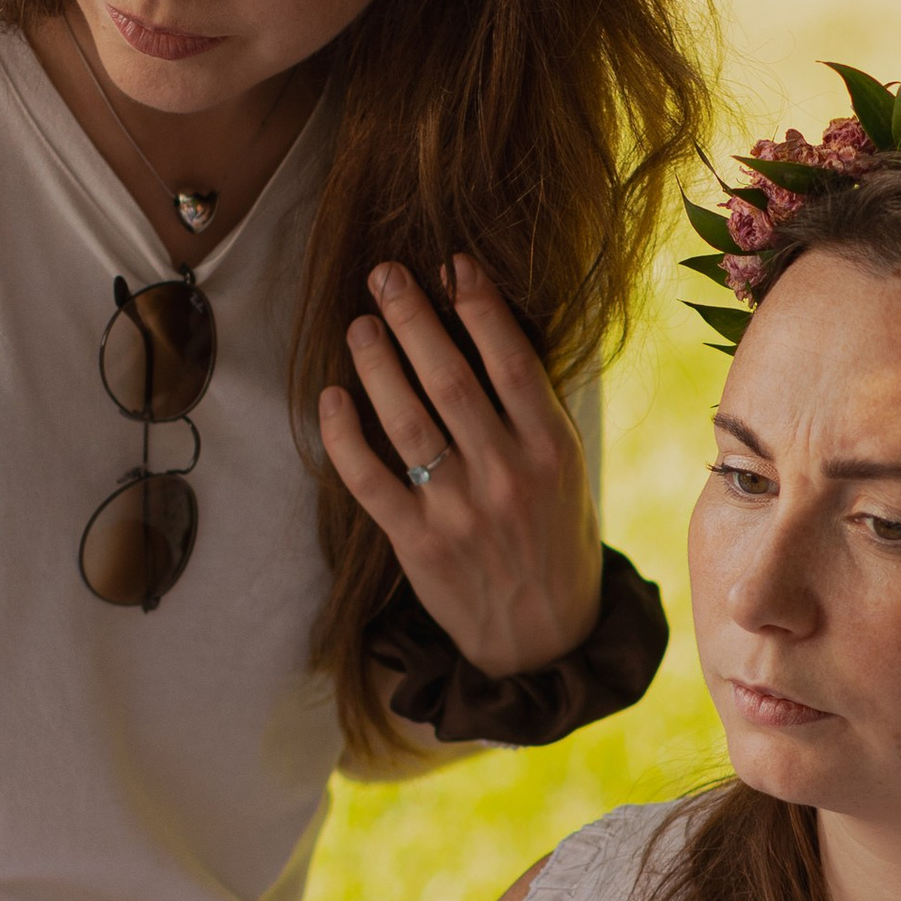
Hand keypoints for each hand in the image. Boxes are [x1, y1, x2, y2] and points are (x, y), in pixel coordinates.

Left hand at [321, 257, 604, 680]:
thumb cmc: (554, 536)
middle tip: (384, 275)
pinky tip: (333, 397)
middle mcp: (508, 477)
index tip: (451, 263)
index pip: (511, 361)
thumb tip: (482, 327)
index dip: (478, 306)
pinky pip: (370, 481)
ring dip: (377, 365)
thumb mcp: (567, 470)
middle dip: (414, 319)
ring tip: (358, 325)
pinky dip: (345, 437)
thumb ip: (530, 411)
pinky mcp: (418, 545)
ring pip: (407, 422)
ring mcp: (461, 513)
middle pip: (451, 380)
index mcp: (554, 451)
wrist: (543, 637)